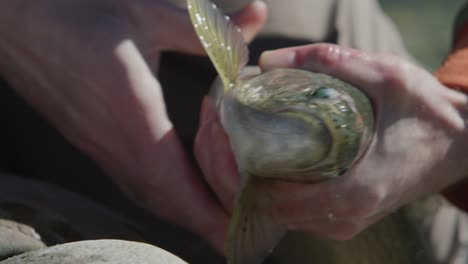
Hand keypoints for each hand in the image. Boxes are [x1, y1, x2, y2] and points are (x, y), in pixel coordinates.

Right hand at [0, 0, 265, 250]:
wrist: (17, 22)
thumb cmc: (78, 14)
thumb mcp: (149, 16)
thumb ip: (208, 28)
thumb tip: (258, 16)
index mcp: (132, 113)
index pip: (174, 182)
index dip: (206, 215)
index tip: (234, 236)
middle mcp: (114, 141)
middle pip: (165, 201)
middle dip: (204, 222)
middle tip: (237, 233)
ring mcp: (100, 146)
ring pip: (149, 196)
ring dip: (185, 211)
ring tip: (216, 219)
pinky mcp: (93, 142)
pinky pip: (133, 181)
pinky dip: (164, 195)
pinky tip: (181, 191)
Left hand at [195, 43, 467, 244]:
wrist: (460, 145)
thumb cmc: (427, 113)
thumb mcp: (387, 76)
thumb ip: (329, 62)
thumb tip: (269, 60)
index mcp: (354, 191)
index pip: (273, 199)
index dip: (237, 168)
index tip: (222, 130)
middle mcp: (344, 216)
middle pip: (265, 208)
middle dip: (230, 170)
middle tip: (216, 126)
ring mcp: (342, 222)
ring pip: (273, 213)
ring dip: (243, 179)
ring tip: (228, 135)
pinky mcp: (342, 218)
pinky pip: (289, 210)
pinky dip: (264, 187)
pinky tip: (254, 153)